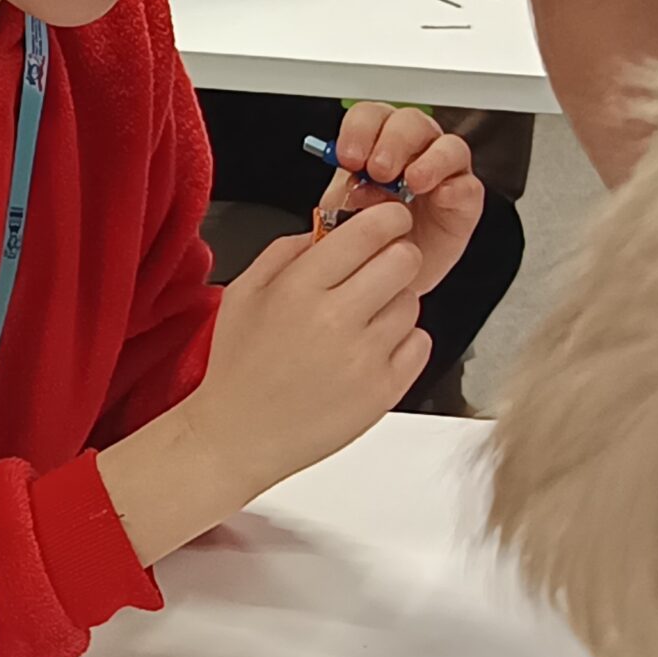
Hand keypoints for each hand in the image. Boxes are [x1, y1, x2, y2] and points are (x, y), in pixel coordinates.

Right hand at [173, 200, 429, 499]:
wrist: (237, 437)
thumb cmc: (239, 368)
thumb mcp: (243, 293)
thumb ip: (286, 251)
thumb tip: (328, 228)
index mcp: (299, 287)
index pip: (373, 230)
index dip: (389, 219)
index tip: (389, 223)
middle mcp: (335, 319)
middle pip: (406, 260)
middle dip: (394, 259)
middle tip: (374, 274)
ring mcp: (364, 358)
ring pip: (413, 303)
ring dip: (393, 305)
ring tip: (358, 325)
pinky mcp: (383, 391)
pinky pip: (420, 344)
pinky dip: (401, 343)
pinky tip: (367, 353)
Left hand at [320, 101, 485, 296]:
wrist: (384, 274)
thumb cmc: (365, 235)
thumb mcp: (343, 214)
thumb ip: (345, 196)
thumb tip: (352, 187)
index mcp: (375, 144)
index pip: (371, 116)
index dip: (360, 129)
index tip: (348, 156)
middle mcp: (413, 151)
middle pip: (411, 122)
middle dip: (393, 142)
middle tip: (378, 170)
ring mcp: (443, 172)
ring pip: (448, 146)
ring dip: (430, 160)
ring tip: (412, 182)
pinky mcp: (464, 200)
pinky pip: (468, 186)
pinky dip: (456, 188)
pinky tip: (440, 197)